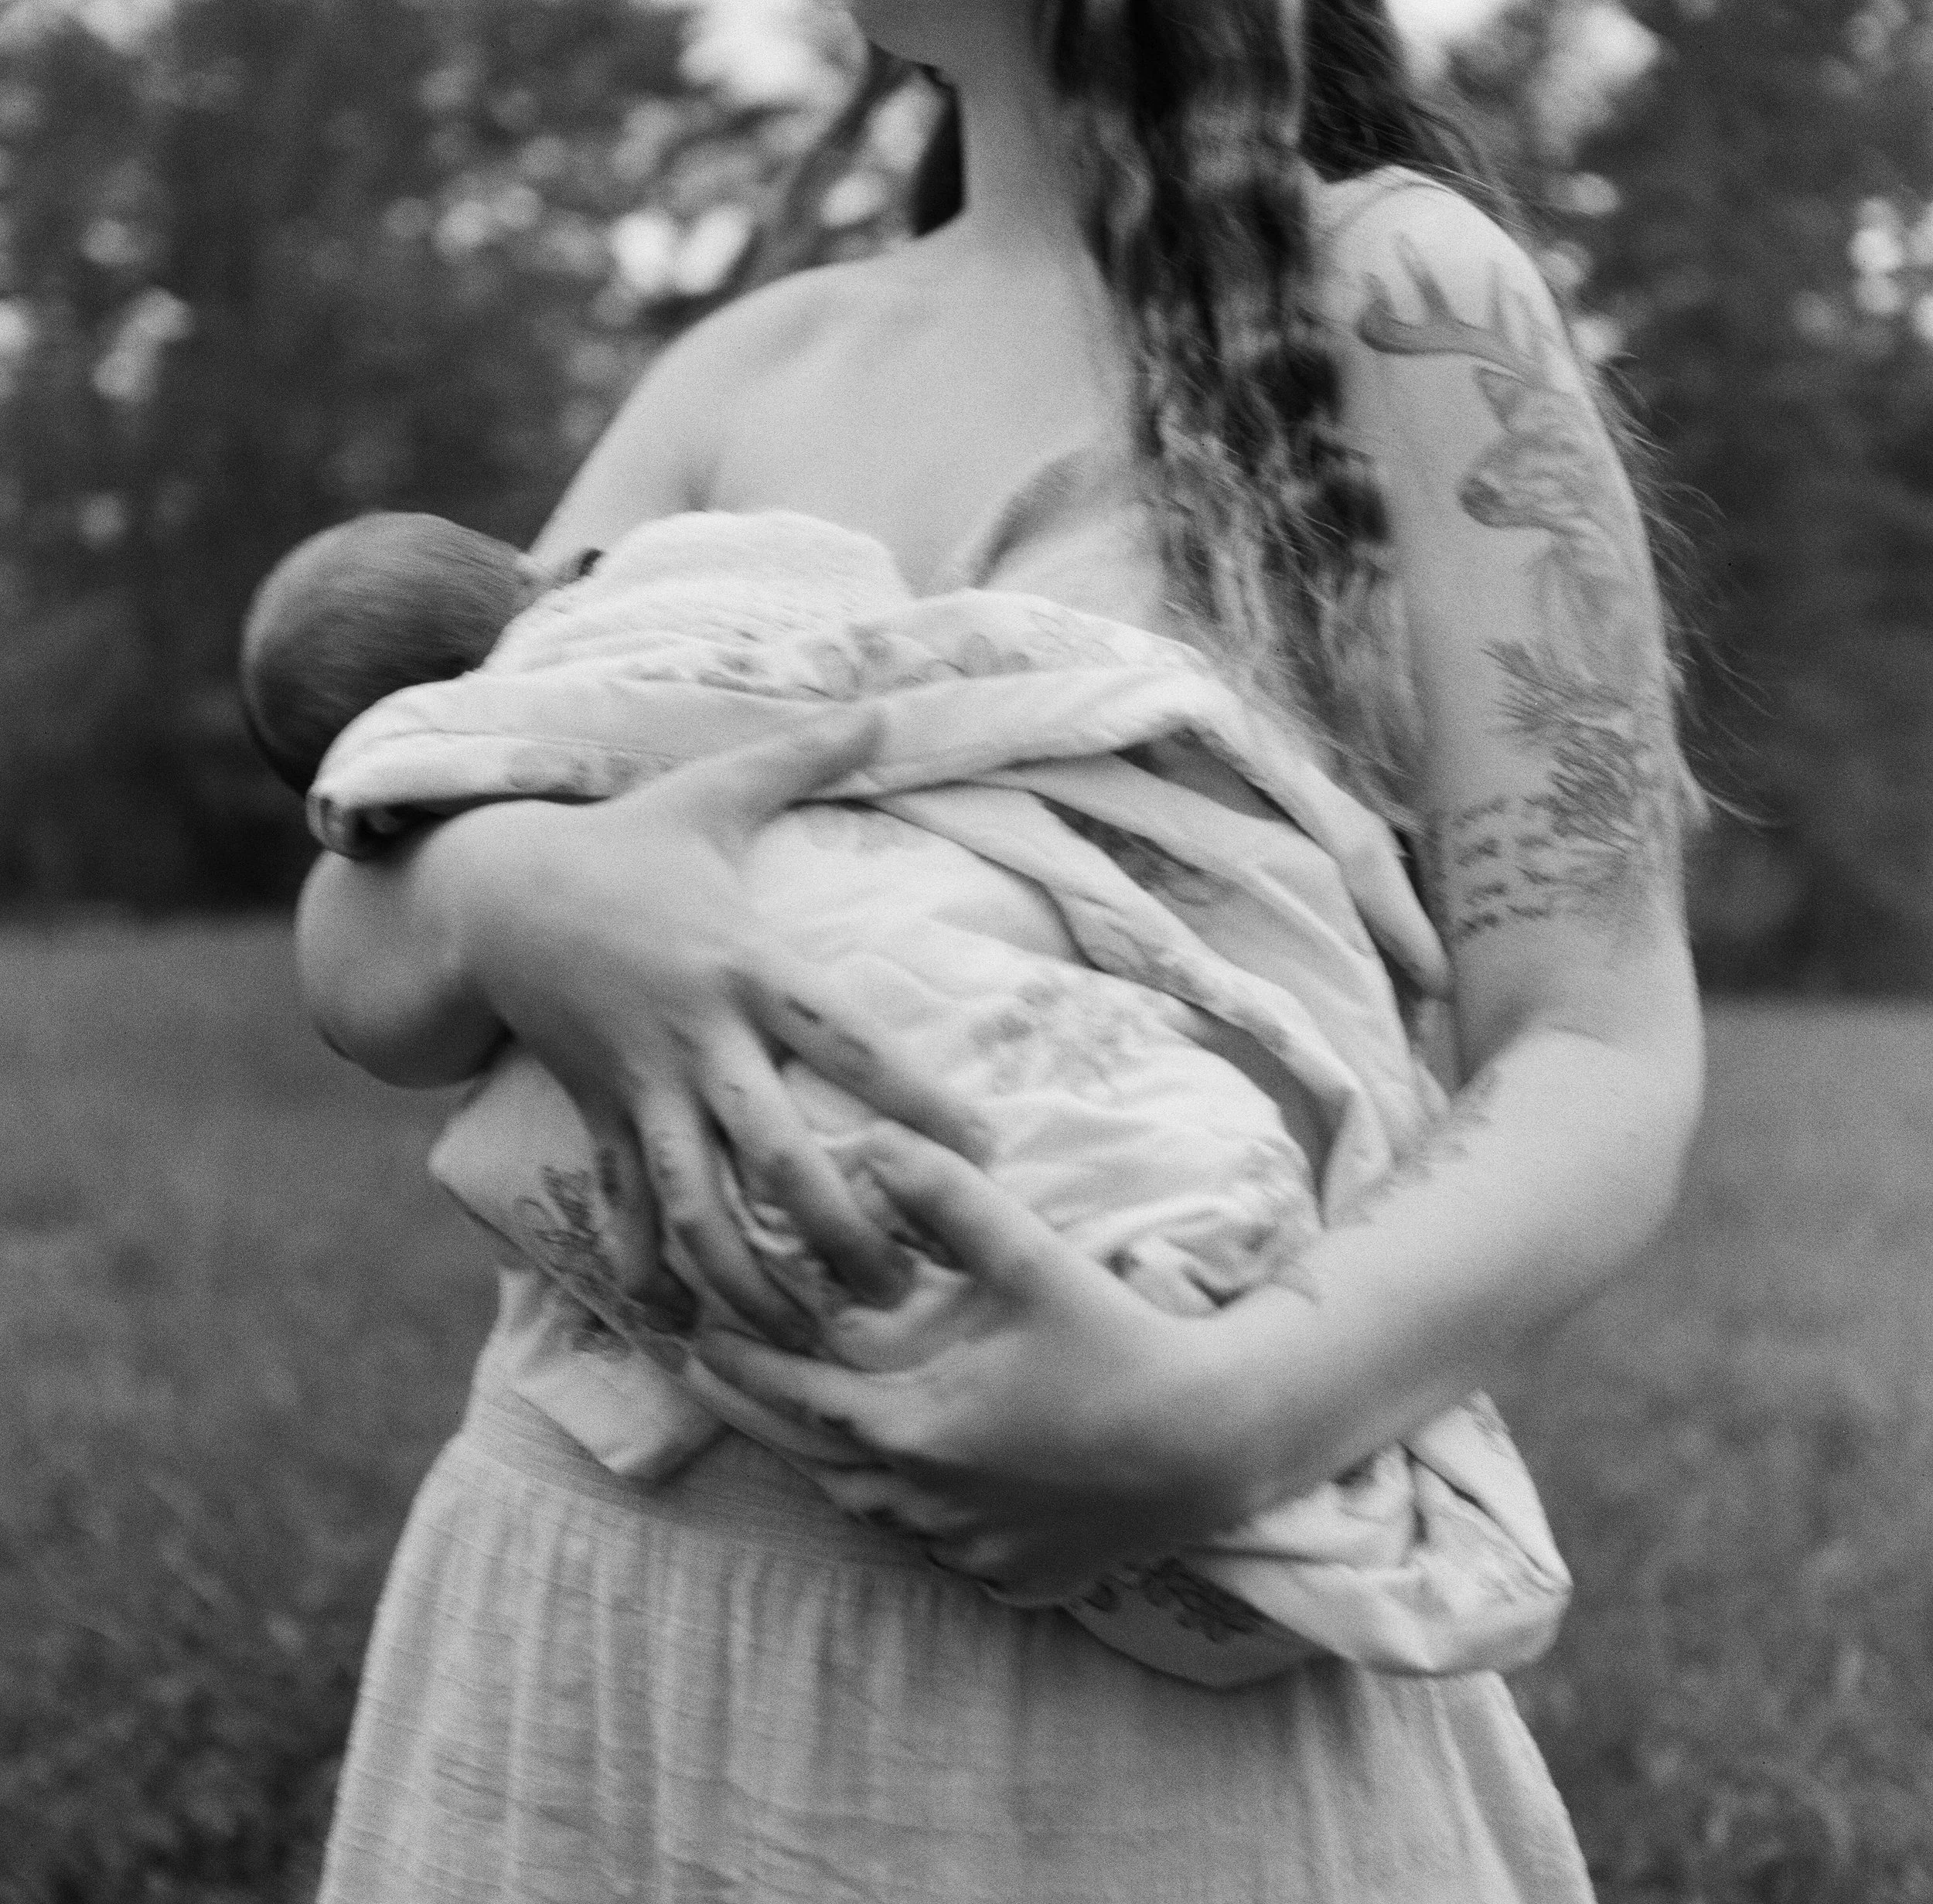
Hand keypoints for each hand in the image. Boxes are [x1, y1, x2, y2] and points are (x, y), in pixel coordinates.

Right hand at [451, 708, 989, 1340]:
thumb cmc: (626, 843)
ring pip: (697, 1212)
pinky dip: (651, 1277)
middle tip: (909, 1288)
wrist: (491, 891)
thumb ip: (808, 751)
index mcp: (745, 964)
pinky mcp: (598, 1119)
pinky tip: (685, 1338)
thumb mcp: (713, 789)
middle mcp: (697, 1041)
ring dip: (754, 1283)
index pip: (847, 1041)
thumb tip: (896, 696)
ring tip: (815, 1340)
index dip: (918, 1097)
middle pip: (776, 1157)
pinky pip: (623, 1214)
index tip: (989, 1150)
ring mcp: (642, 1090)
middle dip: (841, 1233)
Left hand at [691, 1126, 1261, 1603]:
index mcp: (918, 1429)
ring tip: (812, 1428)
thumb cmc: (1118, 1345)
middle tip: (715, 1384)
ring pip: (877, 1516)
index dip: (741, 1371)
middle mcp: (931, 1505)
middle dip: (760, 1421)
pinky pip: (942, 1553)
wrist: (1214, 1441)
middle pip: (818, 1466)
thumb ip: (946, 1196)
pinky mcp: (1018, 1578)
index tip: (693, 1345)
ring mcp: (974, 1551)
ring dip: (838, 1468)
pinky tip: (918, 1489)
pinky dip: (916, 1519)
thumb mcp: (1030, 1259)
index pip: (799, 1400)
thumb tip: (874, 1143)